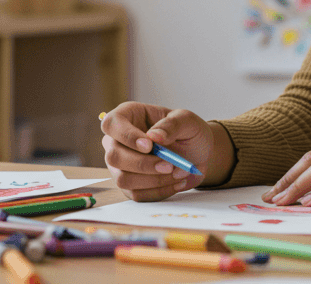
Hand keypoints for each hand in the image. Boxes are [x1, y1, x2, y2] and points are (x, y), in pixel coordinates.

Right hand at [100, 102, 216, 201]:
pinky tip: (176, 183)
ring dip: (153, 180)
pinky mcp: (129, 185)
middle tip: (169, 165)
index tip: (149, 145)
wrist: (198, 154)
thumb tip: (153, 136)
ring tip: (178, 173)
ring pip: (123, 179)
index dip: (126, 136)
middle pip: (114, 156)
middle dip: (143, 164)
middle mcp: (118, 141)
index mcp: (128, 116)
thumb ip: (171, 125)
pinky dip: (159, 191)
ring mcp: (121, 165)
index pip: (111, 124)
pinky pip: (136, 194)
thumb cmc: (188, 131)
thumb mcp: (186, 120)